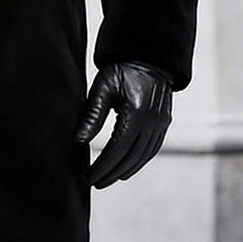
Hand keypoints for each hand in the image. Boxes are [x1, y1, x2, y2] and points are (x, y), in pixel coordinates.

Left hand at [74, 62, 172, 188]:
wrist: (147, 58)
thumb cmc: (121, 70)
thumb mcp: (102, 87)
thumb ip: (92, 115)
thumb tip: (78, 140)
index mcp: (137, 112)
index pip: (118, 148)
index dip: (103, 165)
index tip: (88, 176)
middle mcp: (153, 122)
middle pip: (131, 157)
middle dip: (111, 173)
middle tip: (94, 183)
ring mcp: (161, 124)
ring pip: (143, 156)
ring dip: (125, 170)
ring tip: (107, 179)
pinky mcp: (164, 123)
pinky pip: (152, 149)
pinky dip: (138, 161)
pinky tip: (125, 168)